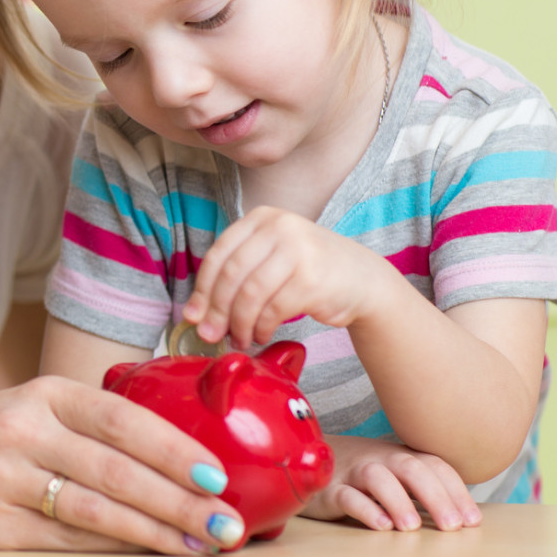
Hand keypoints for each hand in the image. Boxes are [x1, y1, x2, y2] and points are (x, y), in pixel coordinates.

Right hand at [0, 376, 245, 554]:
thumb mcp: (27, 407)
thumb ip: (88, 424)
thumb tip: (177, 459)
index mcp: (40, 394)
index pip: (121, 418)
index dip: (174, 448)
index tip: (217, 473)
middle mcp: (21, 431)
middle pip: (116, 470)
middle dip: (180, 500)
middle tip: (227, 522)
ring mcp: (4, 479)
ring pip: (96, 511)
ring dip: (156, 532)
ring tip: (200, 544)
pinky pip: (66, 542)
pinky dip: (114, 550)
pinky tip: (147, 554)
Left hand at [183, 206, 400, 347]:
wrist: (363, 280)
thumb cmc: (308, 271)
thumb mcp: (270, 258)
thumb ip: (236, 276)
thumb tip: (195, 315)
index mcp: (261, 218)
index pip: (218, 254)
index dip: (202, 289)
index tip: (192, 316)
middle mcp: (279, 227)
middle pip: (231, 275)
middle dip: (216, 311)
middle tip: (210, 336)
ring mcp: (298, 250)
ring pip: (250, 294)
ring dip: (239, 324)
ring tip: (240, 339)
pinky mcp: (312, 279)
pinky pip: (273, 310)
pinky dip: (262, 328)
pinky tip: (262, 335)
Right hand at [301, 435, 480, 531]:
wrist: (306, 458)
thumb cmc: (361, 475)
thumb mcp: (393, 474)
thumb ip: (422, 490)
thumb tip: (463, 518)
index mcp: (400, 456)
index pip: (435, 466)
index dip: (456, 492)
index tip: (472, 521)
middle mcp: (379, 460)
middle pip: (411, 468)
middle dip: (436, 496)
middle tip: (452, 526)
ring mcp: (353, 472)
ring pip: (378, 477)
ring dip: (398, 500)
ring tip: (412, 527)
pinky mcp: (329, 490)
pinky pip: (347, 495)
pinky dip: (365, 509)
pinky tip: (381, 525)